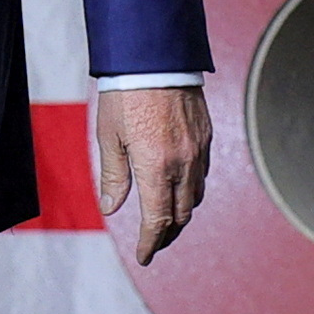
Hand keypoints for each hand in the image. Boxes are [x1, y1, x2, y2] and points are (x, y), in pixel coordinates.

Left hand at [92, 83, 212, 267]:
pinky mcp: (205, 136)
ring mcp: (198, 150)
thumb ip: (113, 175)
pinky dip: (191, 189)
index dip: (150, 243)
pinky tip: (178, 188)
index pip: (158, 221)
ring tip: (166, 221)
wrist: (156, 57)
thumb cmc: (125, 94)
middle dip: (166, 235)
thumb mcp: (109, 136)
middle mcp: (182, 163)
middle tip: (153, 244)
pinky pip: (202, 173)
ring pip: (195, 196)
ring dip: (181, 214)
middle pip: (181, 215)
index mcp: (155, 167)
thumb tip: (112, 208)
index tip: (144, 256)